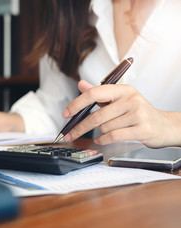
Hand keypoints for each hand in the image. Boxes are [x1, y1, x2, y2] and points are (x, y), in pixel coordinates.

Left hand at [62, 80, 178, 147]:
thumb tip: (81, 84)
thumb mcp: (119, 99)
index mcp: (123, 89)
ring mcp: (138, 114)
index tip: (66, 113)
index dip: (77, 104)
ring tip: (108, 131)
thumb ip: (99, 93)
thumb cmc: (138, 112)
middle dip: (80, 127)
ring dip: (100, 133)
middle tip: (69, 134)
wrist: (164, 126)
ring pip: (105, 127)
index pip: (94, 93)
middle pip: (97, 115)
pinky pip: (113, 136)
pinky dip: (104, 140)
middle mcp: (131, 99)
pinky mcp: (142, 129)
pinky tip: (102, 139)